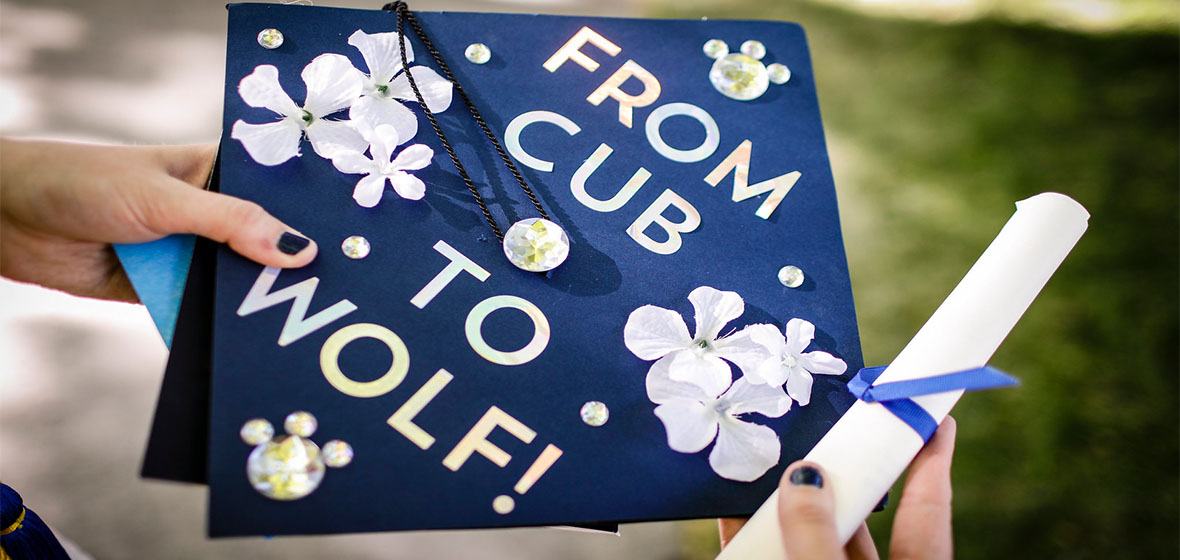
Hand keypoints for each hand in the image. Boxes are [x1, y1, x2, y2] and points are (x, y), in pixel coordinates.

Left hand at [1, 138, 317, 301]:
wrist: (7, 220)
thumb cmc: (79, 181)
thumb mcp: (165, 199)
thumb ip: (231, 223)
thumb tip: (297, 250)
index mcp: (217, 172)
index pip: (277, 194)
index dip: (308, 218)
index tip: (348, 245)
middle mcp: (209, 213)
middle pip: (263, 246)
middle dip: (285, 269)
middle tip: (328, 295)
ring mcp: (188, 253)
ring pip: (235, 282)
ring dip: (251, 300)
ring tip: (295, 323)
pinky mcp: (165, 289)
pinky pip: (201, 311)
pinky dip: (217, 324)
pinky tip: (247, 340)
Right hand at [718, 416, 956, 558]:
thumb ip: (816, 536)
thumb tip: (803, 477)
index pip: (928, 504)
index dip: (930, 456)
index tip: (933, 412)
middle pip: (859, 515)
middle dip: (834, 471)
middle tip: (818, 428)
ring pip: (811, 537)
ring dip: (784, 504)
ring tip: (762, 464)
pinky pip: (769, 556)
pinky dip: (750, 536)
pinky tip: (730, 510)